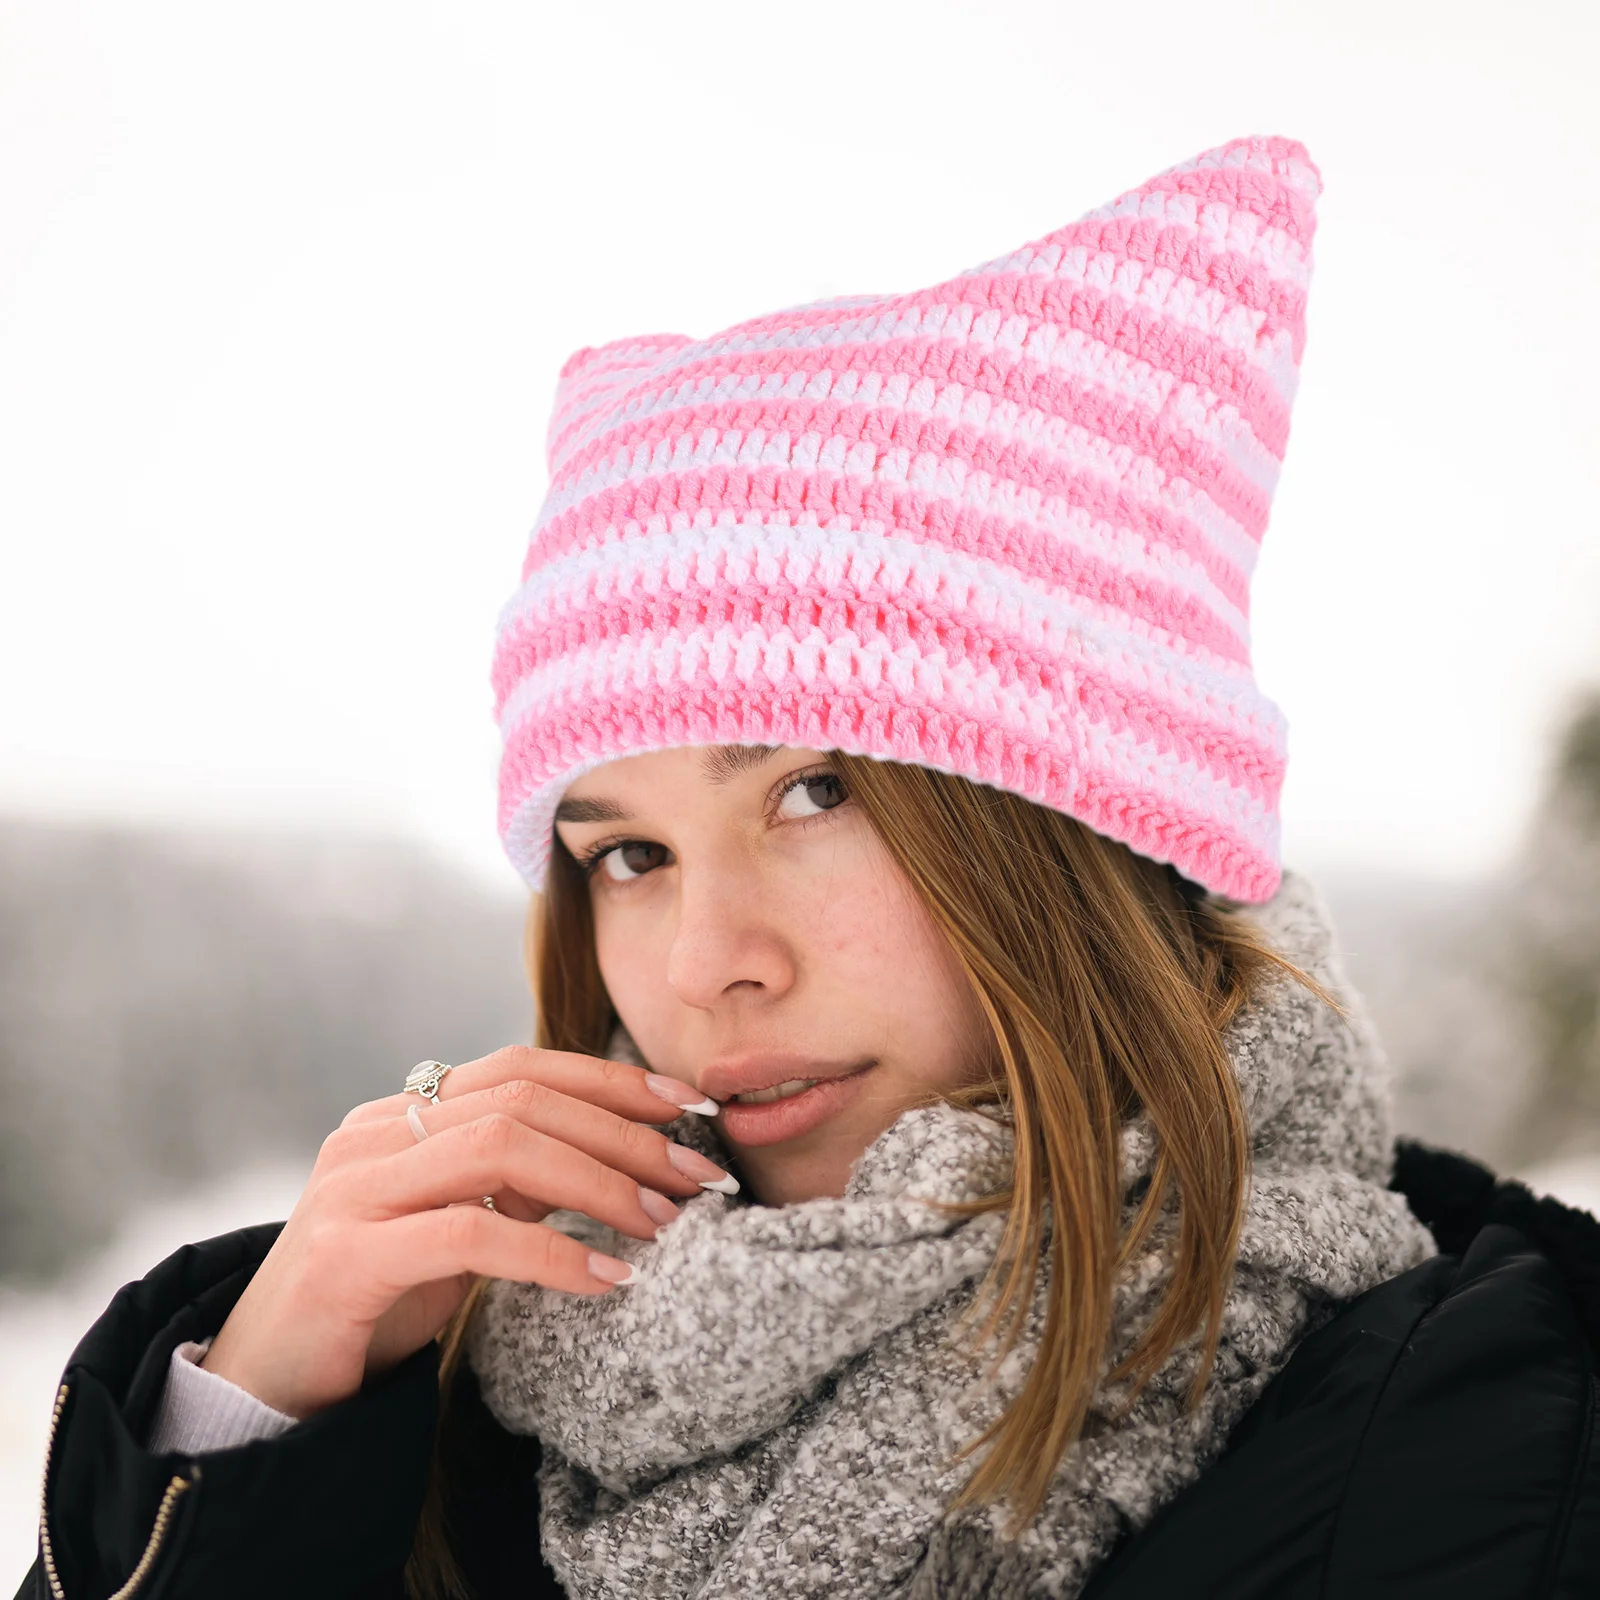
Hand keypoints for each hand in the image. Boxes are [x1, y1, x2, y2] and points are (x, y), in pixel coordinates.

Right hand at [199, 1046, 733, 1419]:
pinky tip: (607, 1279)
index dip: (612, 1080)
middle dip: (625, 1134)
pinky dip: (551, 1254)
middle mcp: (376, 1132)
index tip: (688, 1105)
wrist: (265, 1384)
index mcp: (403, 1112)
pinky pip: (470, 1234)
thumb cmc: (375, 1300)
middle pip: (523, 1100)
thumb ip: (508, 1182)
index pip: (522, 1067)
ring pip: (501, 1148)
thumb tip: (606, 1159)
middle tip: (698, 1177)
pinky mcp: (348, 1256)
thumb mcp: (450, 1224)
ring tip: (662, 1223)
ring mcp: (355, 1187)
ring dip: (599, 1183)